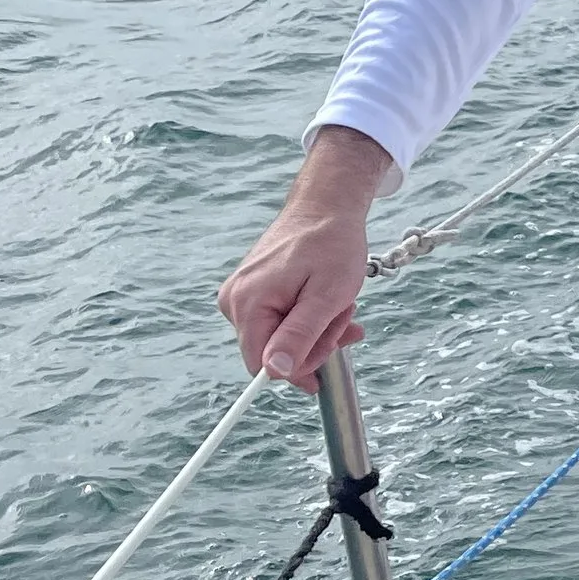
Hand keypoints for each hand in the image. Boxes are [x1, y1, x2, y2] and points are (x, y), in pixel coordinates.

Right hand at [216, 126, 393, 390]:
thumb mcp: (326, 296)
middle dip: (316, 342)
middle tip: (345, 315)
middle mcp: (233, 302)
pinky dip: (307, 317)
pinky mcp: (250, 292)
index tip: (336, 343)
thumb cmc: (332, 244)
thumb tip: (274, 373)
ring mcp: (239, 296)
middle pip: (273, 354)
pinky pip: (278, 321)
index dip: (303, 367)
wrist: (326, 206)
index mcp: (248, 304)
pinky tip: (327, 301)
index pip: (265, 367)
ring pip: (279, 339)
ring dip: (317, 330)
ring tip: (340, 303)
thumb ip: (299, 336)